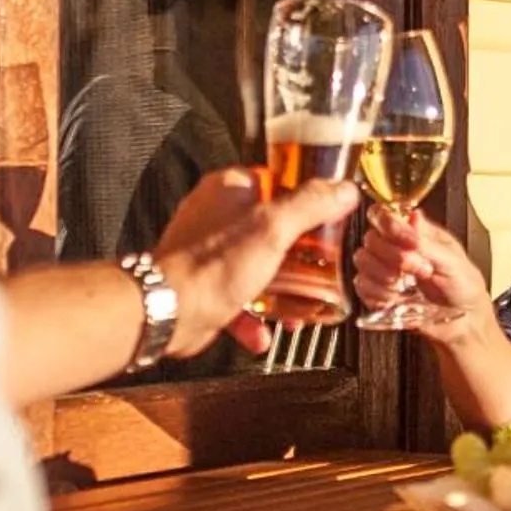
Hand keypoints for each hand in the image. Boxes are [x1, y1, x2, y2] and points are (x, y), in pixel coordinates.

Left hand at [153, 169, 357, 357]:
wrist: (167, 312)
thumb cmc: (210, 266)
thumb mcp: (274, 227)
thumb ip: (311, 205)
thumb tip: (342, 190)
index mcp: (229, 188)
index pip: (276, 179)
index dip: (304, 196)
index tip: (328, 212)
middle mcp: (216, 216)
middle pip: (271, 226)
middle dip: (299, 253)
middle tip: (320, 264)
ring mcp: (209, 252)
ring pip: (258, 265)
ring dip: (281, 289)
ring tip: (299, 306)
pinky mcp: (205, 285)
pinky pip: (239, 297)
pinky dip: (255, 316)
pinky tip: (264, 330)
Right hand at [353, 208, 490, 335]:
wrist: (463, 319)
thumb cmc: (463, 285)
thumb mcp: (451, 258)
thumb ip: (427, 239)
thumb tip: (412, 216)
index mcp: (412, 232)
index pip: (384, 215)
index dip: (390, 225)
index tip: (410, 242)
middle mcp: (393, 248)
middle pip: (371, 239)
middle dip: (395, 256)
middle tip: (421, 268)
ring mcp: (382, 270)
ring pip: (363, 262)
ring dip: (386, 276)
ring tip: (408, 285)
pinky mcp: (376, 293)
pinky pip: (362, 287)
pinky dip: (380, 294)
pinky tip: (398, 298)